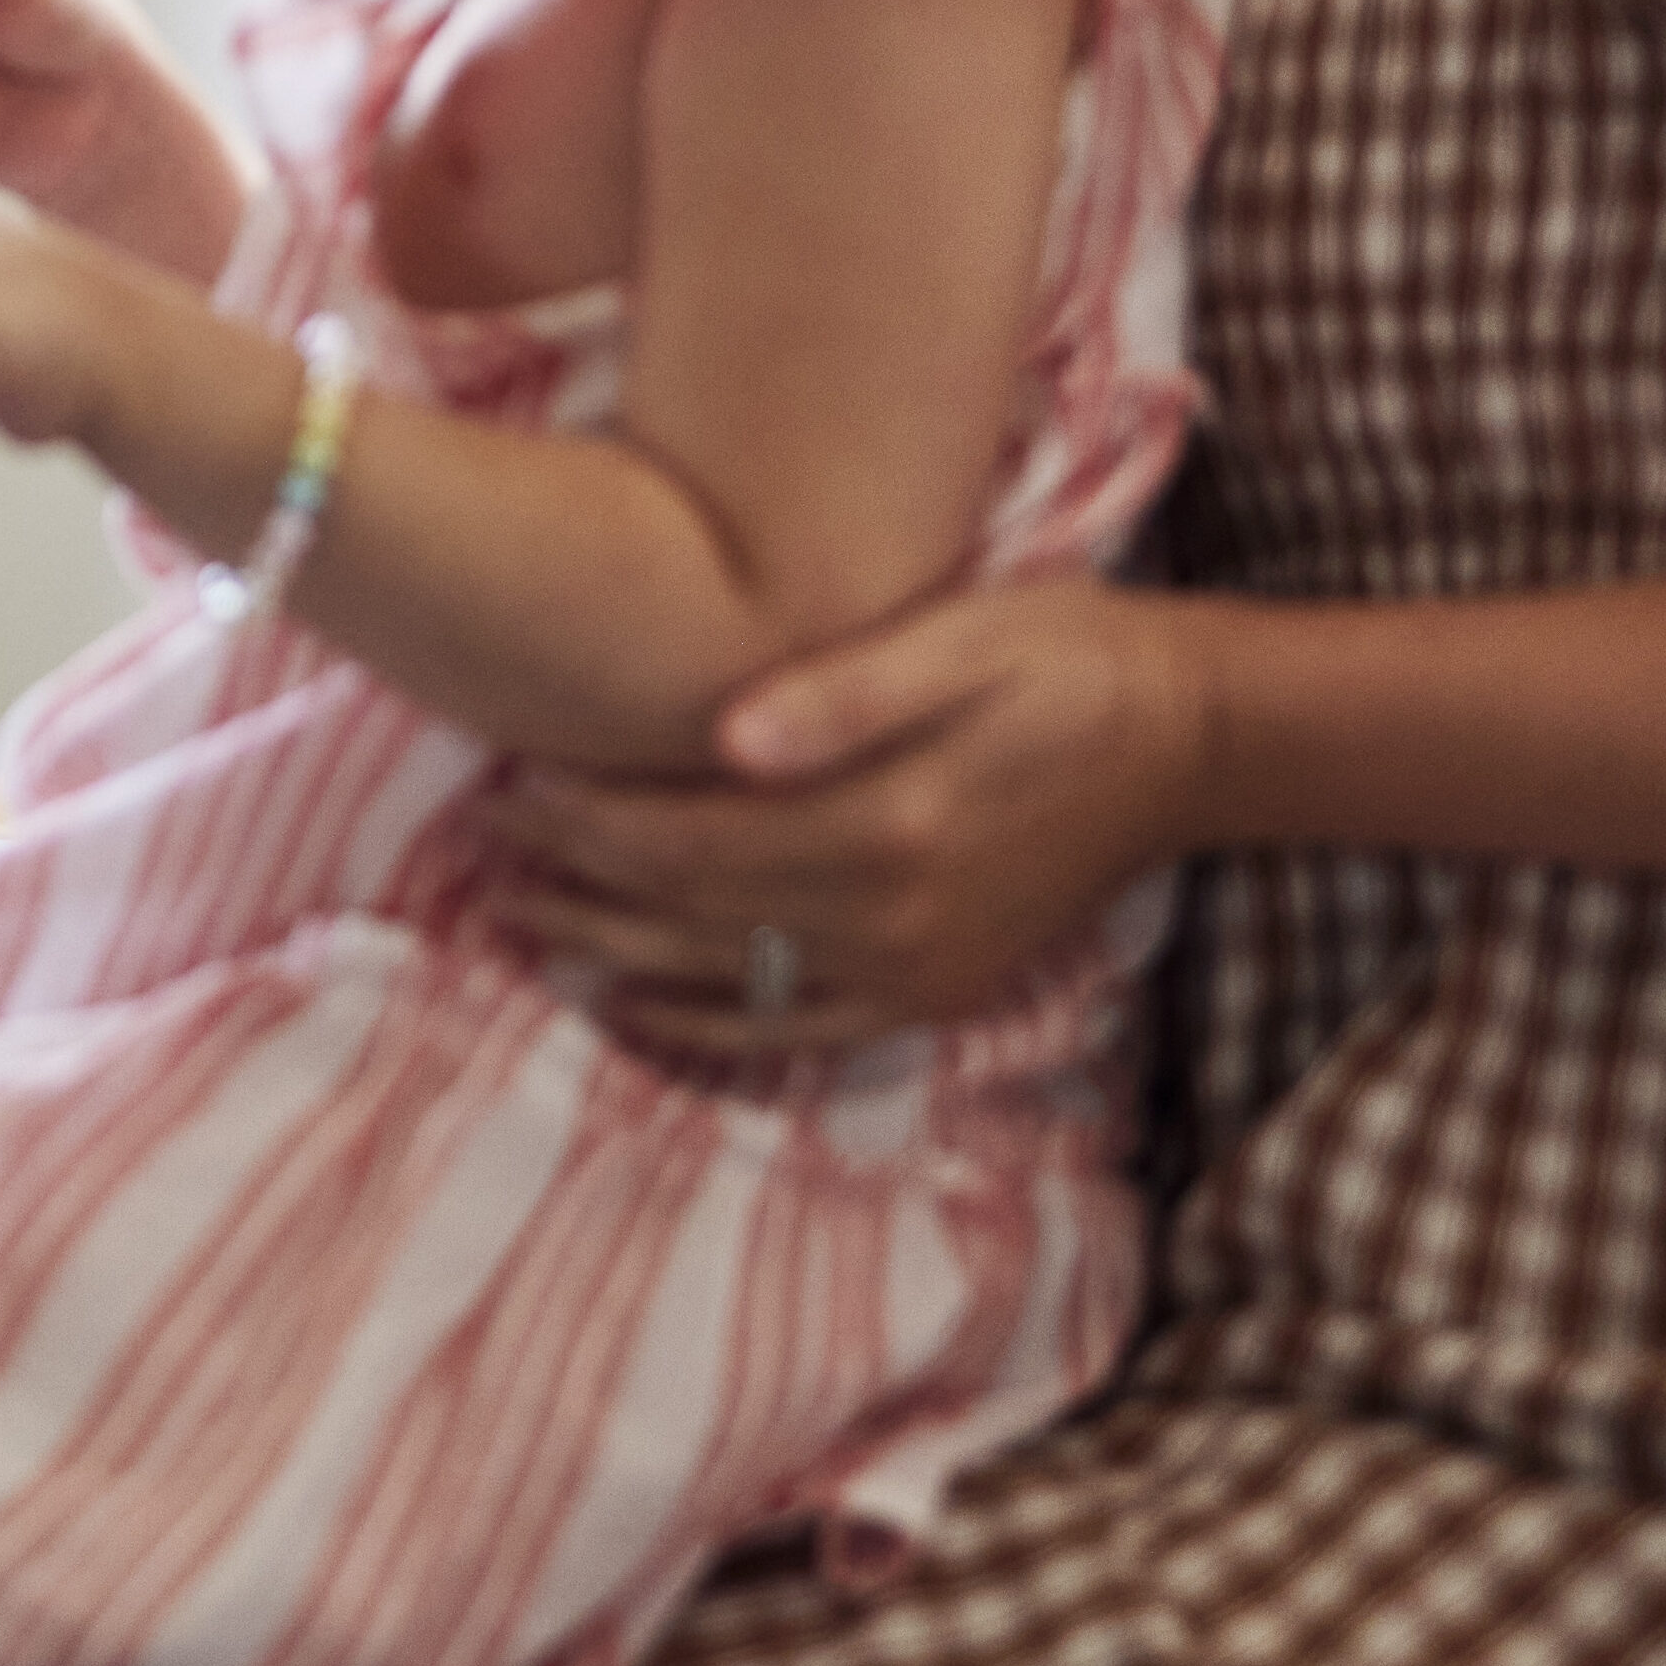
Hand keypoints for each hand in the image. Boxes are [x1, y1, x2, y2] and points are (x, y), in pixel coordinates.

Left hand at [474, 576, 1211, 1058]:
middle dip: (571, 880)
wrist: (1187, 740)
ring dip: (607, 954)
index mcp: (886, 822)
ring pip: (720, 978)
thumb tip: (724, 738)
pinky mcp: (932, 991)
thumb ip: (846, 690)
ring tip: (513, 918)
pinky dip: (702, 1024)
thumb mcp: (966, 635)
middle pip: (683, 911)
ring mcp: (912, 969)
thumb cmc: (1066, 656)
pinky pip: (794, 1030)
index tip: (504, 779)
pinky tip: (628, 1005)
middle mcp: (890, 917)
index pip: (685, 835)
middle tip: (478, 845)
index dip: (584, 815)